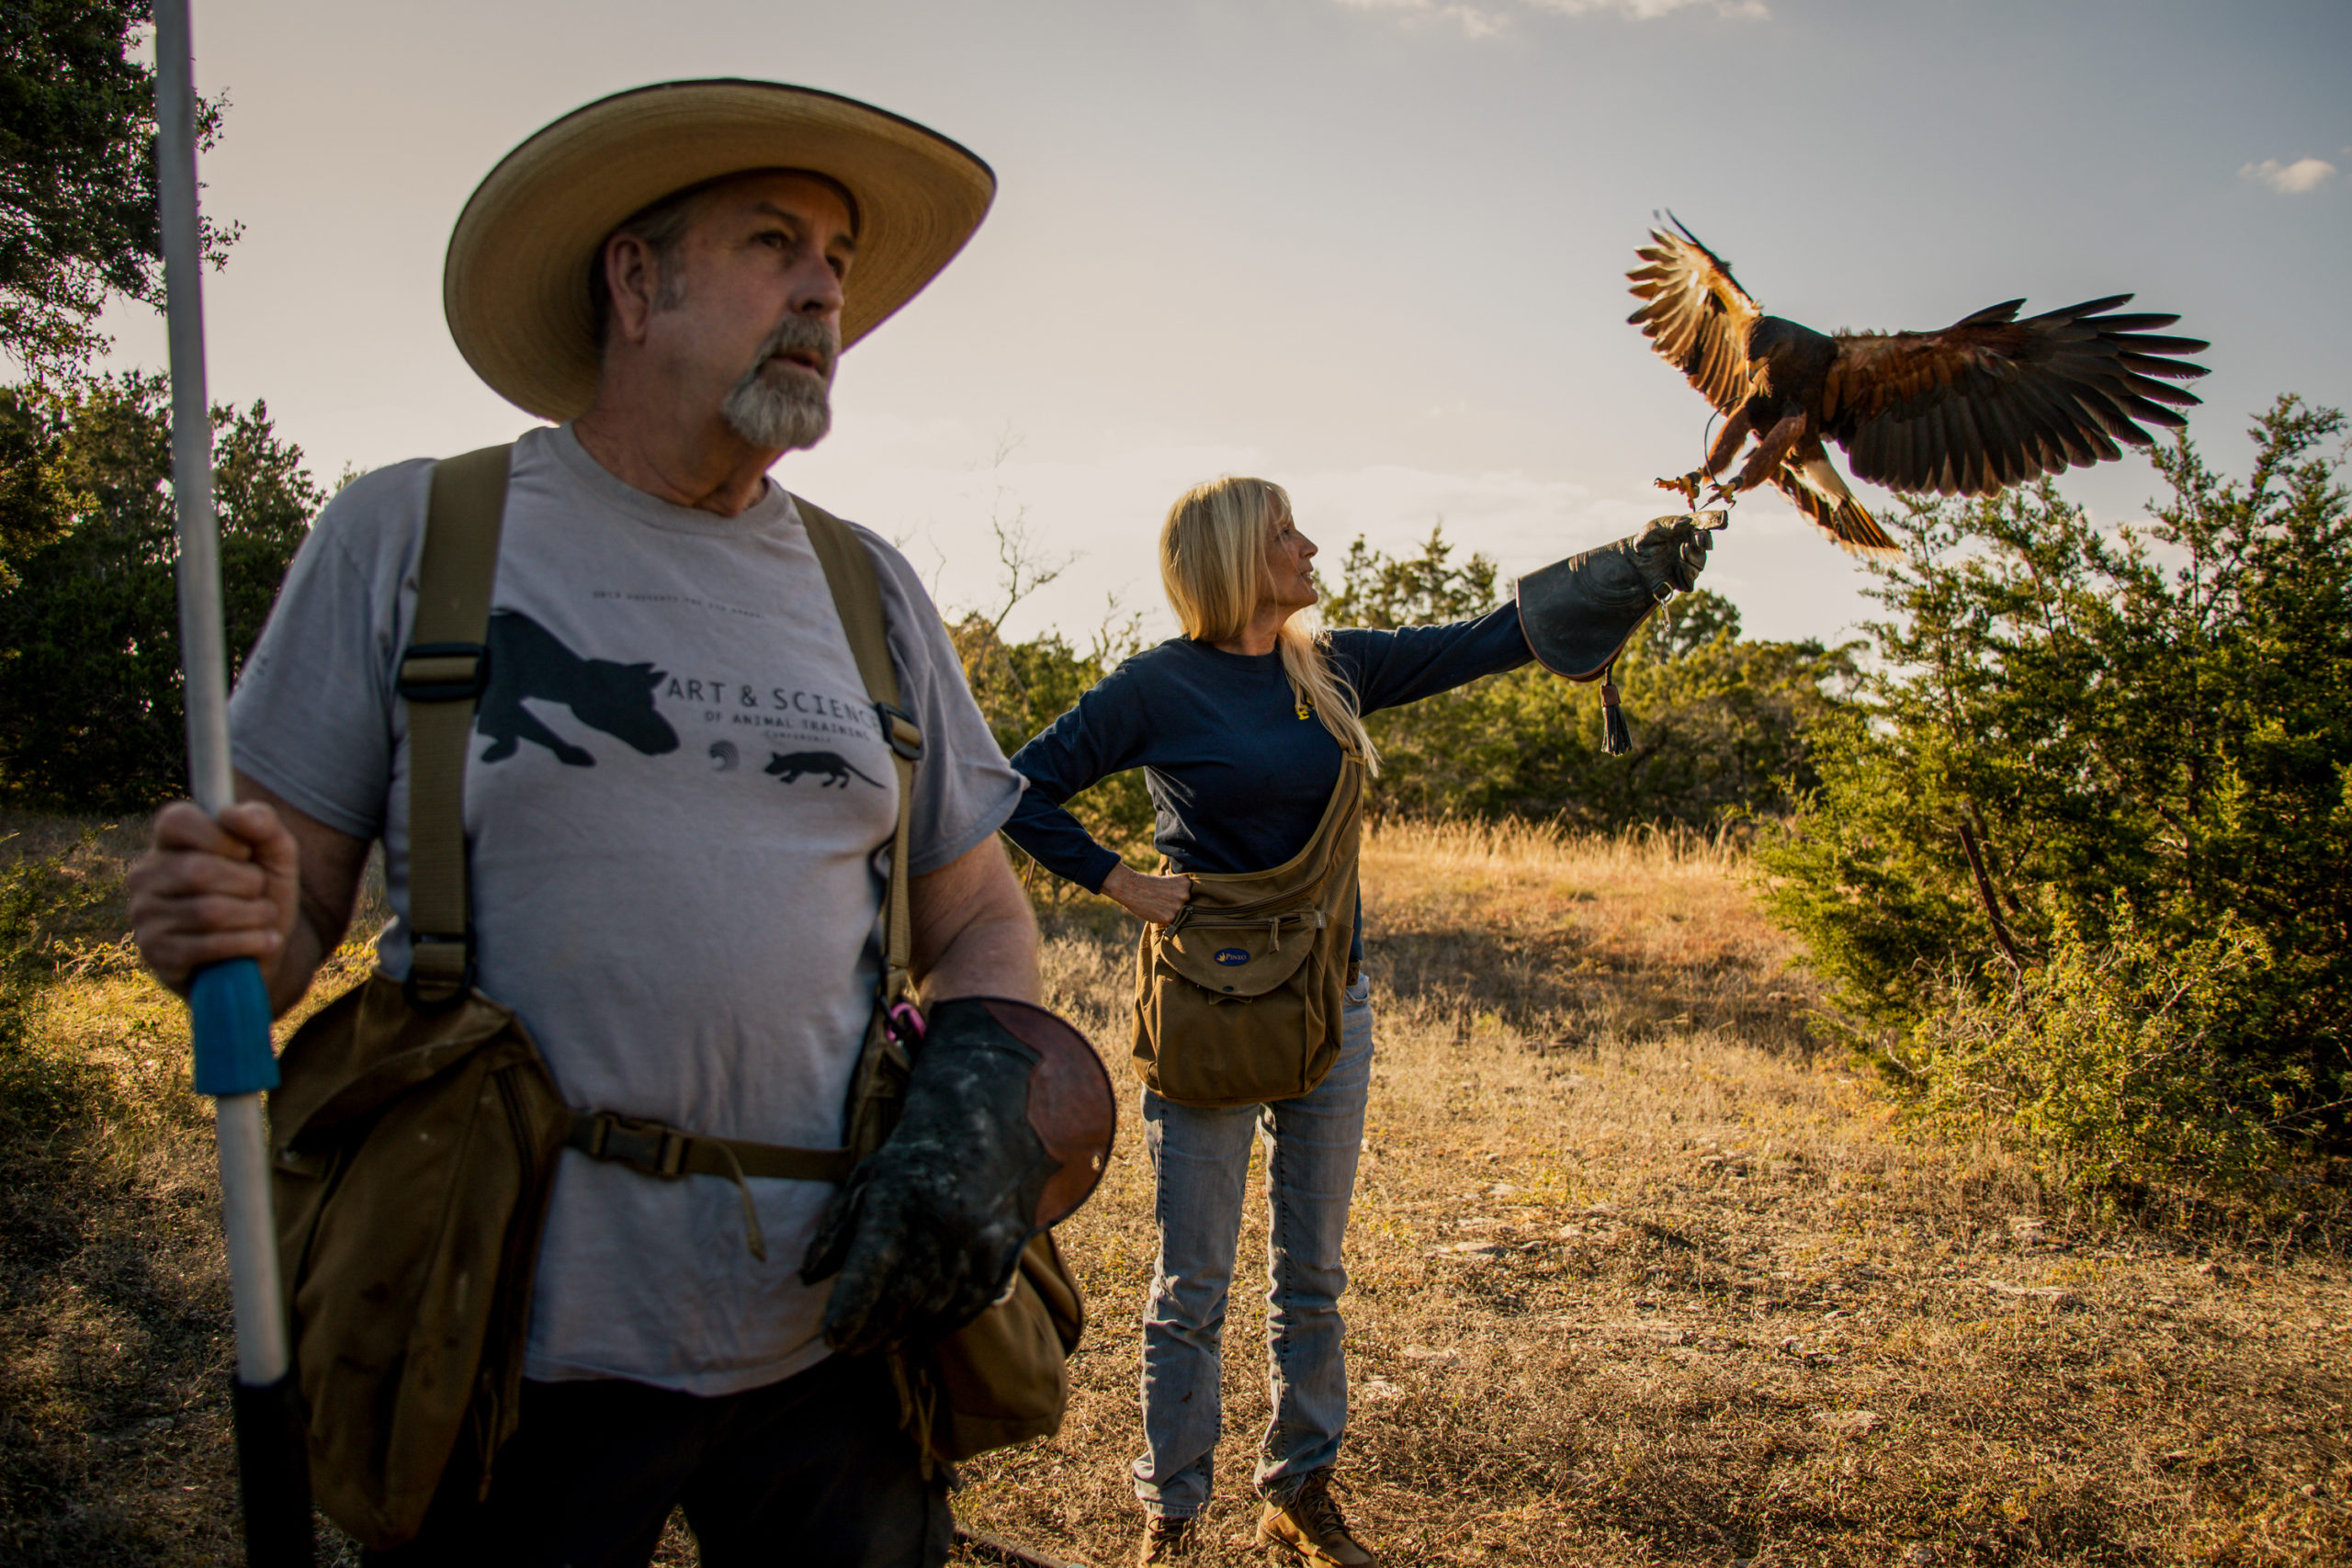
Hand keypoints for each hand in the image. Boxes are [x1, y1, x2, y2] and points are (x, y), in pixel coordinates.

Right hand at [126, 800, 300, 996]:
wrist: (265, 949)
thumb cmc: (263, 893)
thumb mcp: (275, 853)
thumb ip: (262, 823)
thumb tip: (232, 814)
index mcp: (168, 842)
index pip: (175, 821)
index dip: (222, 838)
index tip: (245, 853)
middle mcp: (146, 876)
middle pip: (199, 871)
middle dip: (249, 883)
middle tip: (258, 892)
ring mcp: (146, 916)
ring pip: (209, 912)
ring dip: (255, 916)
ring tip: (265, 918)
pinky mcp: (158, 955)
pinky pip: (209, 946)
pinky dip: (249, 943)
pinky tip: (264, 941)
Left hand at [802, 997, 1054, 1353]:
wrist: (989, 1133)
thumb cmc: (914, 1159)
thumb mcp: (866, 1179)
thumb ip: (836, 1229)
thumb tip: (807, 1279)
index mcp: (901, 1200)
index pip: (871, 1269)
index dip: (850, 1309)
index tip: (829, 1336)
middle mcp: (941, 1225)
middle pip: (900, 1298)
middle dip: (869, 1331)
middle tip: (845, 1348)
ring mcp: (975, 1243)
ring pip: (933, 1307)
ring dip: (901, 1333)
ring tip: (875, 1344)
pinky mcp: (999, 1255)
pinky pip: (968, 1306)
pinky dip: (941, 1325)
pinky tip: (917, 1333)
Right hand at [1102, 863, 1191, 925]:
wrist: (1131, 888)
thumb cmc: (1148, 884)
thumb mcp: (1167, 880)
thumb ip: (1178, 888)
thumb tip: (1186, 895)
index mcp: (1186, 883)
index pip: (1192, 896)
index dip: (1182, 898)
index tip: (1173, 898)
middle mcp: (1185, 894)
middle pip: (1188, 907)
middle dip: (1178, 906)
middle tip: (1164, 903)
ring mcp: (1178, 906)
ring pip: (1179, 916)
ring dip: (1171, 914)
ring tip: (1159, 907)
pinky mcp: (1169, 917)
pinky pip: (1171, 923)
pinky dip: (1164, 920)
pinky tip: (1155, 912)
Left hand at [1631, 514, 1713, 598]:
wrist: (1631, 561)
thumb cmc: (1644, 540)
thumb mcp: (1654, 527)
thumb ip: (1670, 522)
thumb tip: (1686, 522)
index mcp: (1687, 533)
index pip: (1706, 529)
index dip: (1714, 526)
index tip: (1718, 525)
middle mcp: (1690, 548)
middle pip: (1706, 549)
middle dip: (1701, 546)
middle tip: (1688, 543)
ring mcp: (1686, 565)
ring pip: (1700, 566)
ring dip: (1693, 560)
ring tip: (1680, 553)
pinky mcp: (1679, 580)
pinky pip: (1690, 583)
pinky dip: (1685, 577)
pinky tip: (1676, 570)